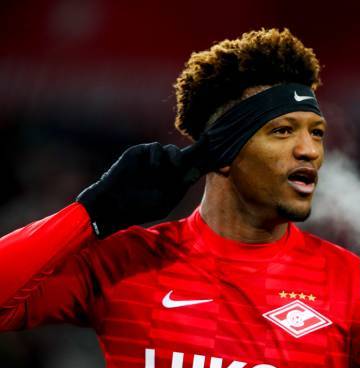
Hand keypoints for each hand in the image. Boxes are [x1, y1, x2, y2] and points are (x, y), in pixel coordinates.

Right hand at [76, 140, 207, 238]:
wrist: (113, 206)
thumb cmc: (139, 208)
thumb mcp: (166, 200)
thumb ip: (181, 184)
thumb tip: (197, 170)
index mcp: (176, 181)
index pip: (197, 168)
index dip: (210, 164)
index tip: (226, 164)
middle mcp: (167, 169)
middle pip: (188, 155)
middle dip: (199, 151)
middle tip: (207, 146)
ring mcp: (153, 160)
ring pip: (172, 150)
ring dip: (176, 156)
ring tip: (174, 167)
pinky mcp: (139, 153)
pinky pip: (155, 148)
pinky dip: (158, 156)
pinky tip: (154, 167)